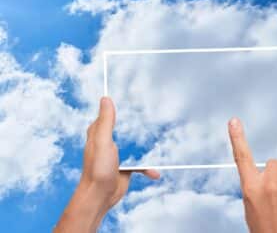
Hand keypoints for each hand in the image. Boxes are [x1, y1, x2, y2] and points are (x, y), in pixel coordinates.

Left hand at [55, 97, 159, 231]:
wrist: (100, 197)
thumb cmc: (98, 169)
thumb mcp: (103, 142)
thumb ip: (105, 122)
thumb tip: (105, 99)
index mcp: (99, 132)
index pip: (109, 113)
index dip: (119, 105)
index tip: (134, 96)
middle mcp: (108, 141)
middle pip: (127, 128)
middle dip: (139, 125)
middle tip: (154, 116)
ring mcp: (118, 154)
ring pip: (136, 144)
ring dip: (147, 146)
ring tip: (160, 141)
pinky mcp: (126, 166)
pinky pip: (141, 162)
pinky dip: (149, 166)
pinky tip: (155, 171)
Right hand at [228, 117, 276, 232]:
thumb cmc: (263, 228)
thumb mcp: (251, 206)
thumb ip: (256, 186)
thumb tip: (267, 173)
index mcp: (251, 189)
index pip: (242, 158)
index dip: (237, 138)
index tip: (234, 121)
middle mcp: (269, 186)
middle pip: (274, 163)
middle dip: (273, 173)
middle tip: (271, 192)